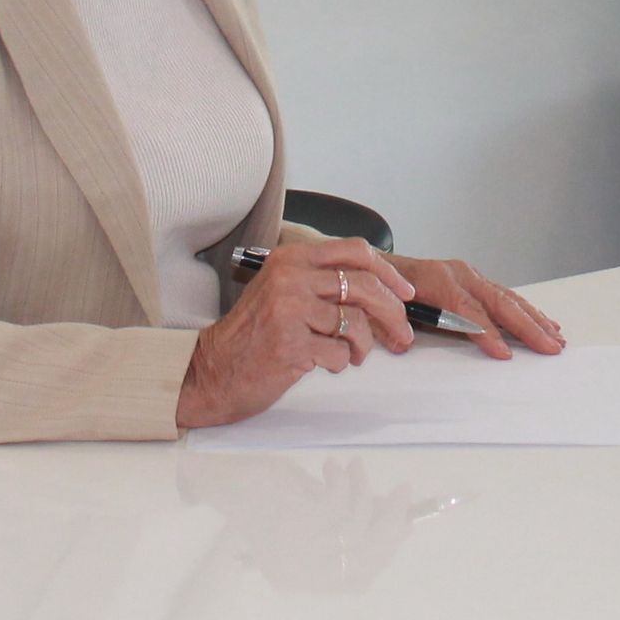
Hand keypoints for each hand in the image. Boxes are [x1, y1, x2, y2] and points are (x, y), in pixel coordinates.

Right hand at [176, 239, 416, 428]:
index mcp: (292, 258)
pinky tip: (325, 364)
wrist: (215, 368)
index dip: (388, 272)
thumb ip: (323, 282)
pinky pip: (339, 354)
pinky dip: (340, 363)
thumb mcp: (284, 290)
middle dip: (392, 313)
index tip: (405, 293)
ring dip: (363, 346)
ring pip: (355, 324)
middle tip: (402, 334)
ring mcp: (290, 310)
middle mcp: (291, 277)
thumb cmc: (254, 333)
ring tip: (352, 355)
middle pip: (364, 286)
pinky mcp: (291, 344)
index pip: (355, 251)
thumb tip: (382, 291)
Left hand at [390, 253, 563, 359]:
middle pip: (497, 302)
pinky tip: (546, 323)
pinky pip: (506, 297)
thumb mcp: (382, 307)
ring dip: (534, 320)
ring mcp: (470, 276)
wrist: (383, 265)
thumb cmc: (385, 289)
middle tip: (550, 348)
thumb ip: (391, 326)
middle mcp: (458, 274)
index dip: (485, 332)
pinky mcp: (477, 282)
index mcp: (436, 279)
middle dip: (526, 327)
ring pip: (508, 299)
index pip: (466, 309)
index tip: (505, 355)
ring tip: (557, 339)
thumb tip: (402, 343)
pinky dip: (528, 311)